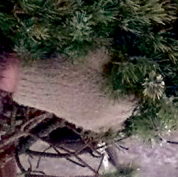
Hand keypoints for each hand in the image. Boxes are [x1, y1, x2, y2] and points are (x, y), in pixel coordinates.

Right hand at [11, 50, 134, 132]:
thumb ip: (116, 55)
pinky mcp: (81, 123)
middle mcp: (107, 118)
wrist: (39, 82)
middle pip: (128, 112)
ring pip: (116, 120)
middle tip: (127, 81)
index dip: (138, 87)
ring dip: (119, 107)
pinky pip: (102, 123)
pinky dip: (106, 113)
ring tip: (115, 92)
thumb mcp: (97, 53)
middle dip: (130, 98)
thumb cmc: (69, 66)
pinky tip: (101, 100)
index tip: (137, 75)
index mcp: (114, 103)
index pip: (137, 100)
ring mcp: (93, 123)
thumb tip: (128, 56)